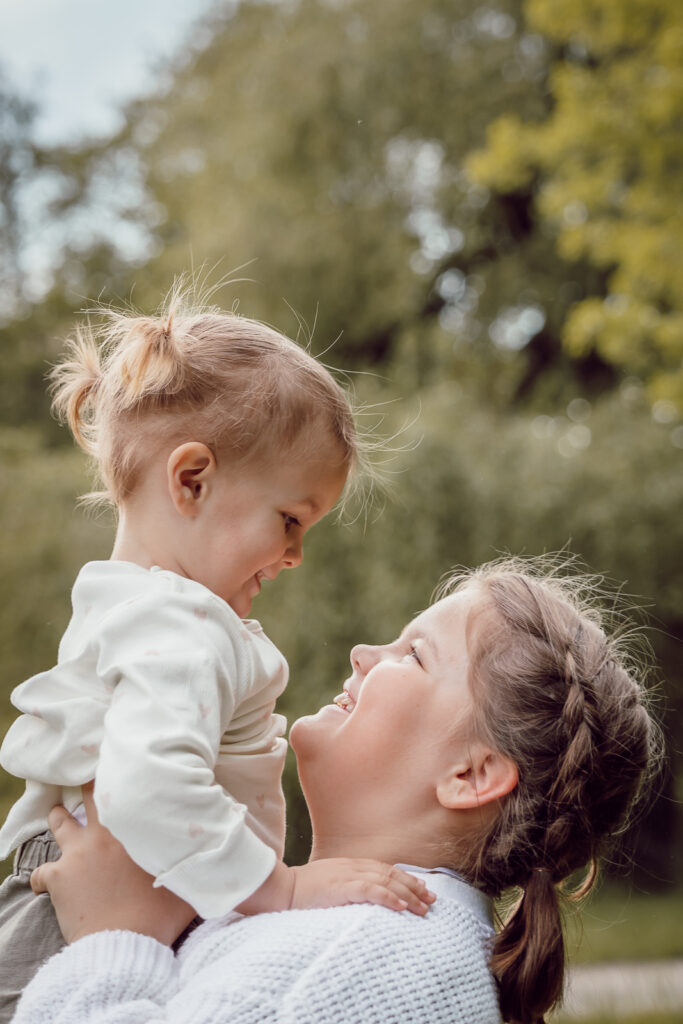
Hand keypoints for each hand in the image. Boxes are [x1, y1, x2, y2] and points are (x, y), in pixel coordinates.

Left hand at [30, 782, 196, 945]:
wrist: (123, 945)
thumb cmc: (158, 916)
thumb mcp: (189, 885)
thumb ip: (204, 862)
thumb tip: (232, 848)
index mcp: (132, 829)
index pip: (123, 788)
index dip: (121, 778)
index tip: (123, 774)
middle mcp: (102, 833)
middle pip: (87, 795)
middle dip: (88, 788)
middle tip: (92, 788)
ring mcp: (76, 854)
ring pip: (59, 822)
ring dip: (59, 819)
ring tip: (60, 817)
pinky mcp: (57, 878)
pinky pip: (40, 872)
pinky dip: (42, 877)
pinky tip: (45, 884)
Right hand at [290, 858, 435, 915]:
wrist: (280, 888)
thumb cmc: (301, 890)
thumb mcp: (328, 884)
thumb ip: (346, 886)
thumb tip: (362, 898)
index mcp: (351, 865)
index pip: (386, 870)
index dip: (406, 879)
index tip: (422, 889)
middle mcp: (354, 867)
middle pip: (392, 874)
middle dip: (415, 887)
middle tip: (432, 900)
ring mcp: (349, 875)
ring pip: (387, 882)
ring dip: (409, 895)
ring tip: (424, 907)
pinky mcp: (343, 887)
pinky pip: (372, 891)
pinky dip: (389, 897)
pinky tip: (402, 906)